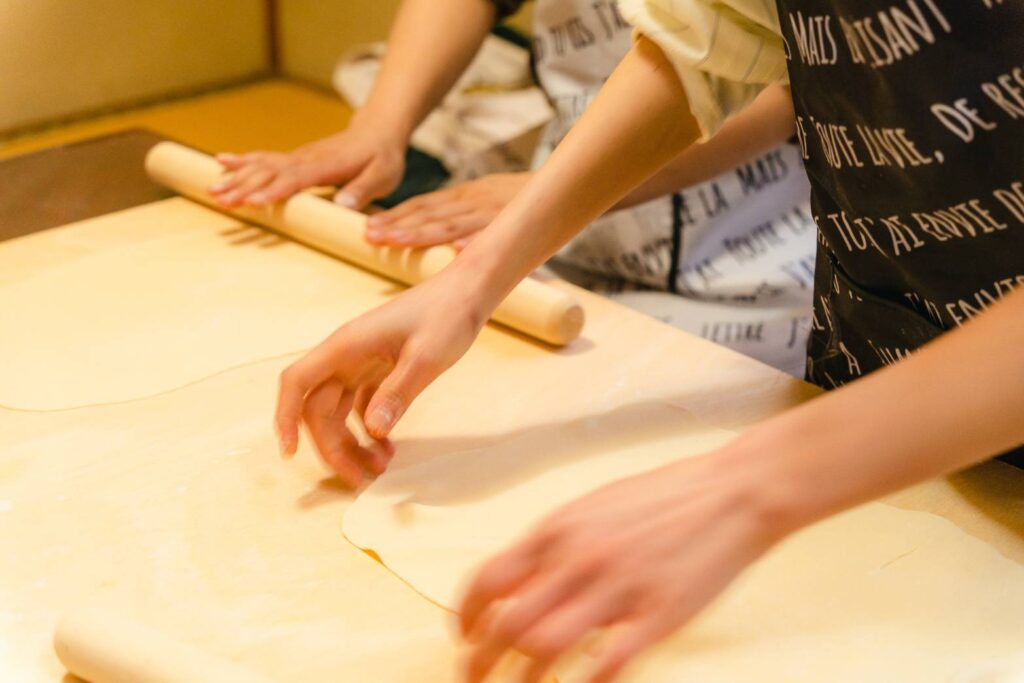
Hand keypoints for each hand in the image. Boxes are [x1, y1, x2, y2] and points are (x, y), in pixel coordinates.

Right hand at [209, 122, 404, 209]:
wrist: (377, 131)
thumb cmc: (382, 158)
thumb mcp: (383, 176)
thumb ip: (363, 190)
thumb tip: (344, 205)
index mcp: (328, 165)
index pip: (297, 179)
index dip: (274, 190)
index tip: (253, 201)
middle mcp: (306, 159)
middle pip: (270, 172)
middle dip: (244, 186)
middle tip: (220, 198)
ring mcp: (297, 157)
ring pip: (261, 166)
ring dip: (236, 177)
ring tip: (211, 189)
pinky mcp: (294, 159)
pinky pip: (263, 158)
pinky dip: (241, 160)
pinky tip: (219, 161)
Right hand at [274, 269, 488, 485]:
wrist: (468, 291)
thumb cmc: (447, 315)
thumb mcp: (426, 356)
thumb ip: (398, 392)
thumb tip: (372, 430)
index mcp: (346, 347)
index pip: (297, 383)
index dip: (284, 418)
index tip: (289, 454)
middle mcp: (346, 356)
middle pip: (319, 408)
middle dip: (332, 448)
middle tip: (359, 480)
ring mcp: (362, 362)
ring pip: (340, 411)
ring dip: (351, 443)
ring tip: (378, 470)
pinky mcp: (380, 369)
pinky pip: (362, 406)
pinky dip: (370, 430)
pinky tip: (388, 448)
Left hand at [364, 173, 531, 248]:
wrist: (564, 183)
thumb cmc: (521, 199)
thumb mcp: (487, 203)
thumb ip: (463, 220)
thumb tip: (440, 245)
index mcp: (464, 197)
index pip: (423, 206)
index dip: (397, 217)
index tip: (370, 229)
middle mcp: (472, 200)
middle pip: (430, 213)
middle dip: (398, 225)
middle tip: (371, 236)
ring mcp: (492, 209)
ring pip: (452, 222)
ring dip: (423, 233)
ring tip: (397, 241)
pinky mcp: (514, 218)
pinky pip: (493, 231)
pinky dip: (476, 239)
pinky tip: (459, 250)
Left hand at [458, 451, 792, 682]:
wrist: (731, 492)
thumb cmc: (663, 497)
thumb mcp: (594, 507)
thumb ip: (555, 544)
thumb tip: (518, 581)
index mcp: (559, 529)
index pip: (489, 578)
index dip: (466, 614)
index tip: (463, 634)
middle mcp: (578, 558)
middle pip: (507, 624)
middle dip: (480, 659)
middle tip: (474, 675)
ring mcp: (618, 589)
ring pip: (545, 650)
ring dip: (523, 680)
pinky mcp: (658, 616)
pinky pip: (606, 665)